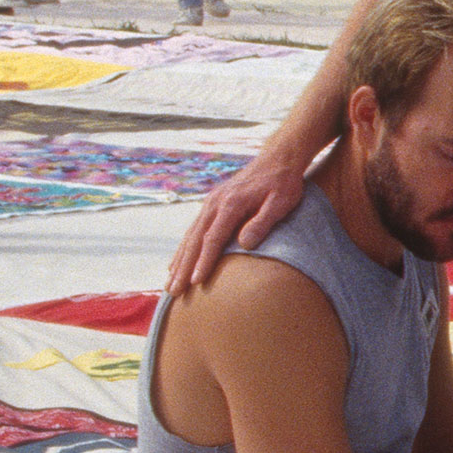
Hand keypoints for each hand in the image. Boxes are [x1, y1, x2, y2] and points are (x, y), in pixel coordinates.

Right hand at [167, 141, 314, 295]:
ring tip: (170, 285)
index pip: (213, 239)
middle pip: (194, 240)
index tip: (195, 283)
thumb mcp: (281, 202)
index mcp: (230, 204)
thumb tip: (245, 245)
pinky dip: (183, 249)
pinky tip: (177, 264)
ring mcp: (210, 204)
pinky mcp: (211, 206)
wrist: (276, 160)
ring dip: (178, 261)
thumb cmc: (283, 183)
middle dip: (183, 268)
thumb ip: (262, 222)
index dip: (204, 262)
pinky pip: (193, 231)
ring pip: (189, 236)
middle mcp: (214, 204)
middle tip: (173, 292)